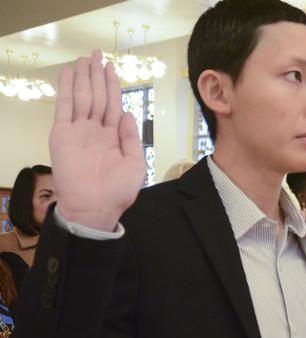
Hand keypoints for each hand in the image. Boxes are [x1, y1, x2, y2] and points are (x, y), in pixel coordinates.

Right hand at [51, 50, 146, 230]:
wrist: (95, 207)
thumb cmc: (117, 191)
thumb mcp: (135, 163)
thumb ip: (131, 137)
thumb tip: (127, 113)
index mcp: (112, 137)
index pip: (112, 104)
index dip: (112, 85)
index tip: (111, 67)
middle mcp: (94, 131)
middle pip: (97, 95)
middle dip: (97, 75)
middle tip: (97, 54)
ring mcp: (78, 131)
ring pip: (81, 97)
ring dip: (83, 77)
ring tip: (84, 59)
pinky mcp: (62, 135)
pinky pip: (64, 107)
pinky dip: (65, 89)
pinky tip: (68, 73)